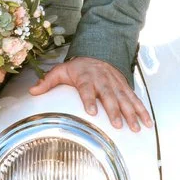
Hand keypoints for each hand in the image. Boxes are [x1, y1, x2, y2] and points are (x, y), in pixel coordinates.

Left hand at [30, 55, 151, 131]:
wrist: (98, 52)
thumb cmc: (78, 67)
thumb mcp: (61, 70)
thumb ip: (47, 81)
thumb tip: (32, 91)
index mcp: (86, 77)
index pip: (87, 88)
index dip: (89, 99)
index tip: (92, 111)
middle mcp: (102, 80)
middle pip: (109, 96)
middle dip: (115, 110)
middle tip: (118, 125)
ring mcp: (116, 83)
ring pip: (125, 98)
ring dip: (131, 113)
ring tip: (136, 127)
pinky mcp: (125, 86)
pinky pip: (135, 99)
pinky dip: (142, 110)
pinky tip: (147, 122)